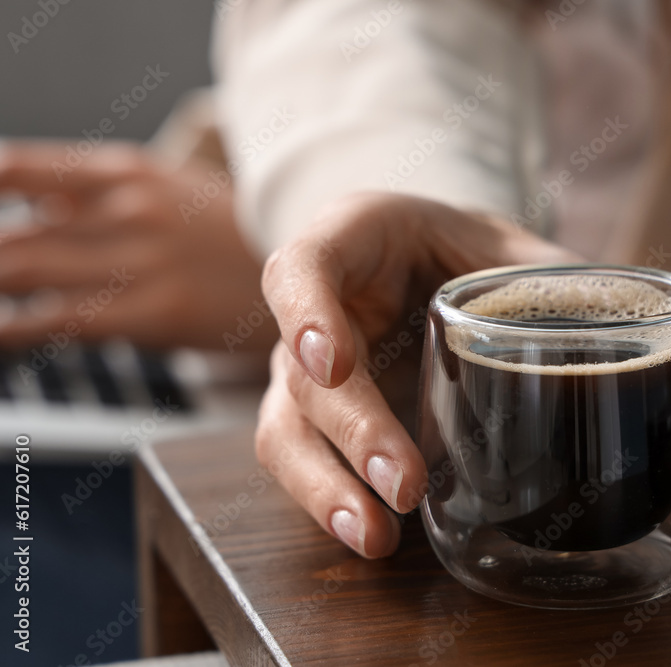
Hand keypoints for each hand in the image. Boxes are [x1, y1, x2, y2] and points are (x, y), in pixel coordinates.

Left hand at [0, 140, 274, 350]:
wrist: (307, 273)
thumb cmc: (225, 236)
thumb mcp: (166, 189)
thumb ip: (90, 195)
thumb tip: (19, 200)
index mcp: (128, 172)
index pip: (17, 169)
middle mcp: (131, 210)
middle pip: (12, 235)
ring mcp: (143, 261)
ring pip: (26, 271)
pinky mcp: (156, 312)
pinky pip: (64, 322)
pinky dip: (17, 330)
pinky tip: (1, 335)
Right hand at [258, 192, 578, 556]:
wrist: (424, 259)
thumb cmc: (457, 246)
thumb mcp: (500, 243)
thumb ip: (548, 273)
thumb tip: (630, 314)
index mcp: (352, 242)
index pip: (302, 268)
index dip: (307, 314)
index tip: (335, 362)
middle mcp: (316, 309)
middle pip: (301, 371)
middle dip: (352, 430)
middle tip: (404, 483)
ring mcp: (308, 368)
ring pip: (286, 429)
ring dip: (325, 488)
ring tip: (376, 537)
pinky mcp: (319, 417)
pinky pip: (305, 461)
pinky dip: (334, 500)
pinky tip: (374, 537)